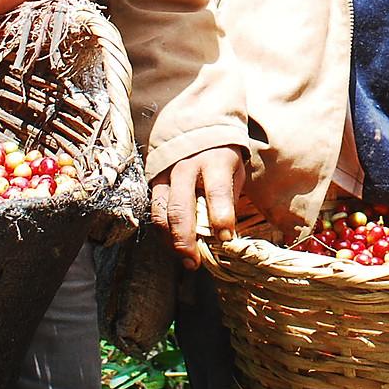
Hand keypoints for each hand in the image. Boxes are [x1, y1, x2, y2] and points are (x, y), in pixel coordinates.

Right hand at [151, 145, 246, 267]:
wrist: (195, 126)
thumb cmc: (222, 153)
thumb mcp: (235, 169)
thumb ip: (229, 198)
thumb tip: (223, 234)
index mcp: (214, 161)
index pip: (217, 192)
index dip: (222, 218)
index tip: (226, 238)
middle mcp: (186, 168)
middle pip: (181, 209)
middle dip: (187, 240)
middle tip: (194, 262)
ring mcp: (166, 174)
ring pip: (161, 214)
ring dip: (171, 241)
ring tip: (185, 259)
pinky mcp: (153, 181)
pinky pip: (154, 211)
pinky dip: (163, 232)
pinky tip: (174, 244)